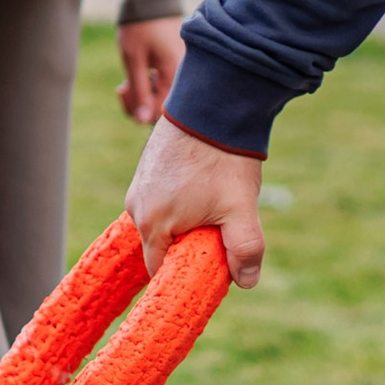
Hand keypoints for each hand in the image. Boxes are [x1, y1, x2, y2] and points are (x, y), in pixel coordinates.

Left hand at [116, 18, 184, 130]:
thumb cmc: (141, 27)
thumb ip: (139, 92)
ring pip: (163, 96)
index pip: (159, 112)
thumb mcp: (134, 60)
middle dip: (139, 102)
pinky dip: (151, 83)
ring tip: (127, 80)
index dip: (138, 110)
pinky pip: (166, 84)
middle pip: (162, 107)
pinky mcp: (179, 64)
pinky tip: (140, 73)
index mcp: (175, 75)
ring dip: (143, 93)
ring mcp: (183, 70)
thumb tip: (142, 121)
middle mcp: (184, 75)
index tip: (122, 91)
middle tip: (122, 88)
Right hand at [127, 114, 265, 286]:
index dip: (184, 277)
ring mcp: (139, 185)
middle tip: (220, 237)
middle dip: (189, 248)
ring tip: (216, 207)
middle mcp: (136, 206)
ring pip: (163, 221)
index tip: (208, 274)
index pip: (160, 270)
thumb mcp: (241, 209)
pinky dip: (181, 203)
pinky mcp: (147, 168)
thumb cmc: (223, 159)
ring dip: (187, 223)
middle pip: (162, 245)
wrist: (213, 103)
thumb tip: (247, 281)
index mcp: (152, 224)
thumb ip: (245, 250)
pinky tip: (206, 189)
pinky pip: (161, 199)